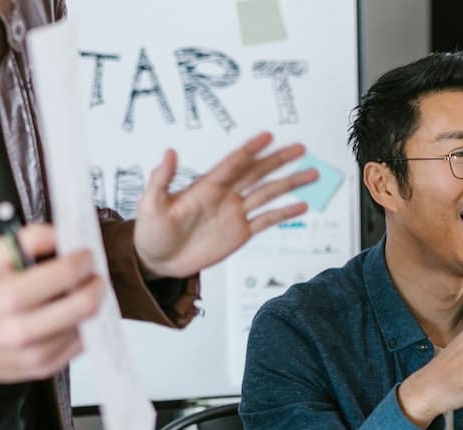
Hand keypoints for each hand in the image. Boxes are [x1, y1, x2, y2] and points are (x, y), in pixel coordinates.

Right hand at [0, 224, 105, 381]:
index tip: (84, 255)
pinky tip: (68, 316)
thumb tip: (60, 234)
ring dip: (90, 307)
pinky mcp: (43, 368)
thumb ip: (28, 239)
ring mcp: (35, 353)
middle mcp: (23, 330)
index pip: (68, 274)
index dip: (83, 260)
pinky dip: (81, 327)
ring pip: (87, 325)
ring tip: (77, 295)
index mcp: (9, 298)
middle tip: (92, 276)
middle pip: (86, 305)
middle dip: (96, 284)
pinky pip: (80, 345)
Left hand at [133, 132, 318, 277]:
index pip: (233, 164)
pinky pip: (266, 220)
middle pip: (257, 173)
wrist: (157, 260)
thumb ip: (161, 179)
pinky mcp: (239, 233)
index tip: (267, 136)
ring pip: (268, 194)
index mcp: (206, 187)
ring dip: (290, 184)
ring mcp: (234, 213)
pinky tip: (301, 206)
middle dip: (279, 160)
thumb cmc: (150, 231)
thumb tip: (169, 152)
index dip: (250, 150)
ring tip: (311, 174)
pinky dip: (284, 213)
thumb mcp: (151, 204)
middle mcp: (225, 196)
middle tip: (300, 148)